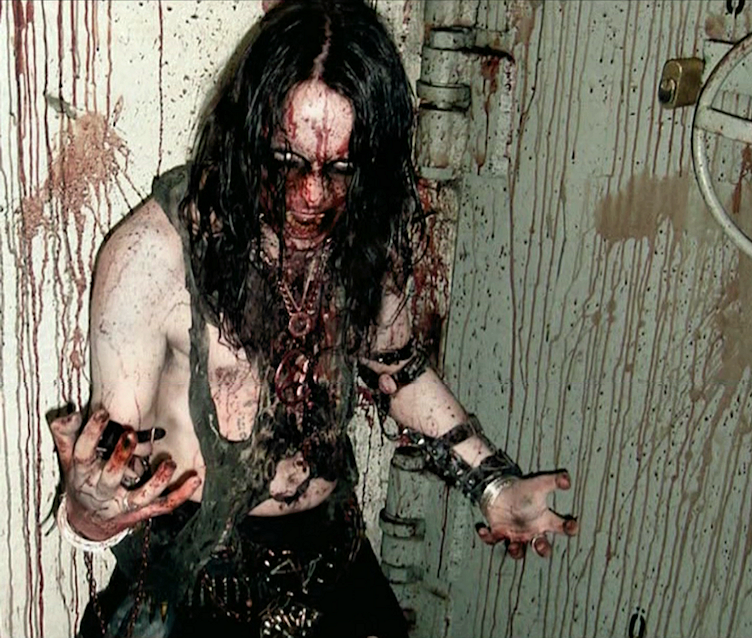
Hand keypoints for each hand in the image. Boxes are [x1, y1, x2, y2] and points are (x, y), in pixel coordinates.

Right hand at [49, 408, 200, 540]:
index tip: (103, 412)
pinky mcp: (142, 511)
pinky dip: (181, 495)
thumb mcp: (69, 458)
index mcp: (83, 473)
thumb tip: (71, 414)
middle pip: (110, 476)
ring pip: (141, 496)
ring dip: (157, 481)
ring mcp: (124, 503)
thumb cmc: (82, 479)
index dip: (91, 433)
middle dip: (119, 457)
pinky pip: (164, 505)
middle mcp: (103, 490)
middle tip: (129, 435)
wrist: (88, 522)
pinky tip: (196, 479)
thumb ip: (68, 435)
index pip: (83, 452)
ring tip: (170, 463)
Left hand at [475, 470, 577, 558]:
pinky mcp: (499, 532)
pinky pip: (493, 539)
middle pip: (541, 547)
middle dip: (542, 549)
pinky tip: (483, 530)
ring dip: (516, 552)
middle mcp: (532, 532)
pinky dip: (487, 537)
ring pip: (518, 551)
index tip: (571, 525)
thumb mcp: (539, 484)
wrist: (502, 490)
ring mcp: (515, 534)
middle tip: (539, 544)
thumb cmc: (523, 490)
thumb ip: (554, 481)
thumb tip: (567, 479)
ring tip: (513, 546)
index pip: (561, 527)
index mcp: (544, 520)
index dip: (569, 528)